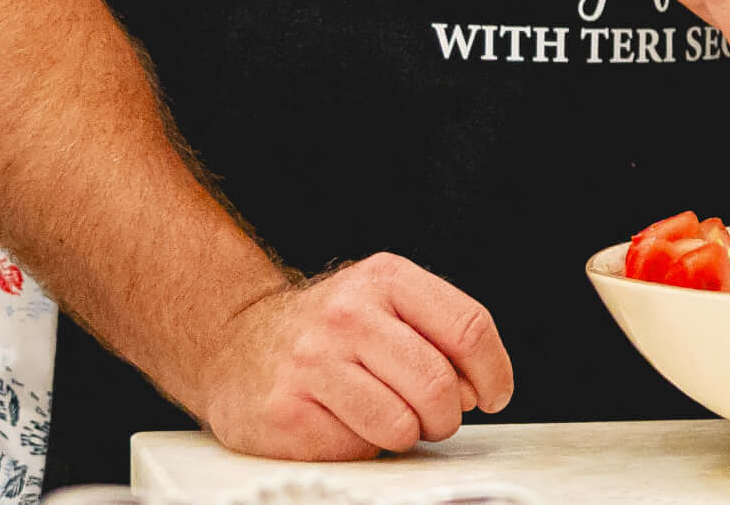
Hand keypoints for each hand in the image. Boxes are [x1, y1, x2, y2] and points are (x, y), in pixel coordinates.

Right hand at [187, 255, 512, 458]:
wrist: (235, 344)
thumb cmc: (327, 331)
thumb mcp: (384, 302)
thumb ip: (438, 332)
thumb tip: (480, 387)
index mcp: (386, 279)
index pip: (468, 327)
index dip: (493, 372)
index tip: (493, 395)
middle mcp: (349, 314)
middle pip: (439, 384)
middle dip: (447, 416)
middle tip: (433, 417)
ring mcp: (314, 362)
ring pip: (402, 426)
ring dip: (406, 435)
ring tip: (384, 417)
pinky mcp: (287, 411)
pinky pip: (357, 449)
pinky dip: (361, 447)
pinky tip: (340, 422)